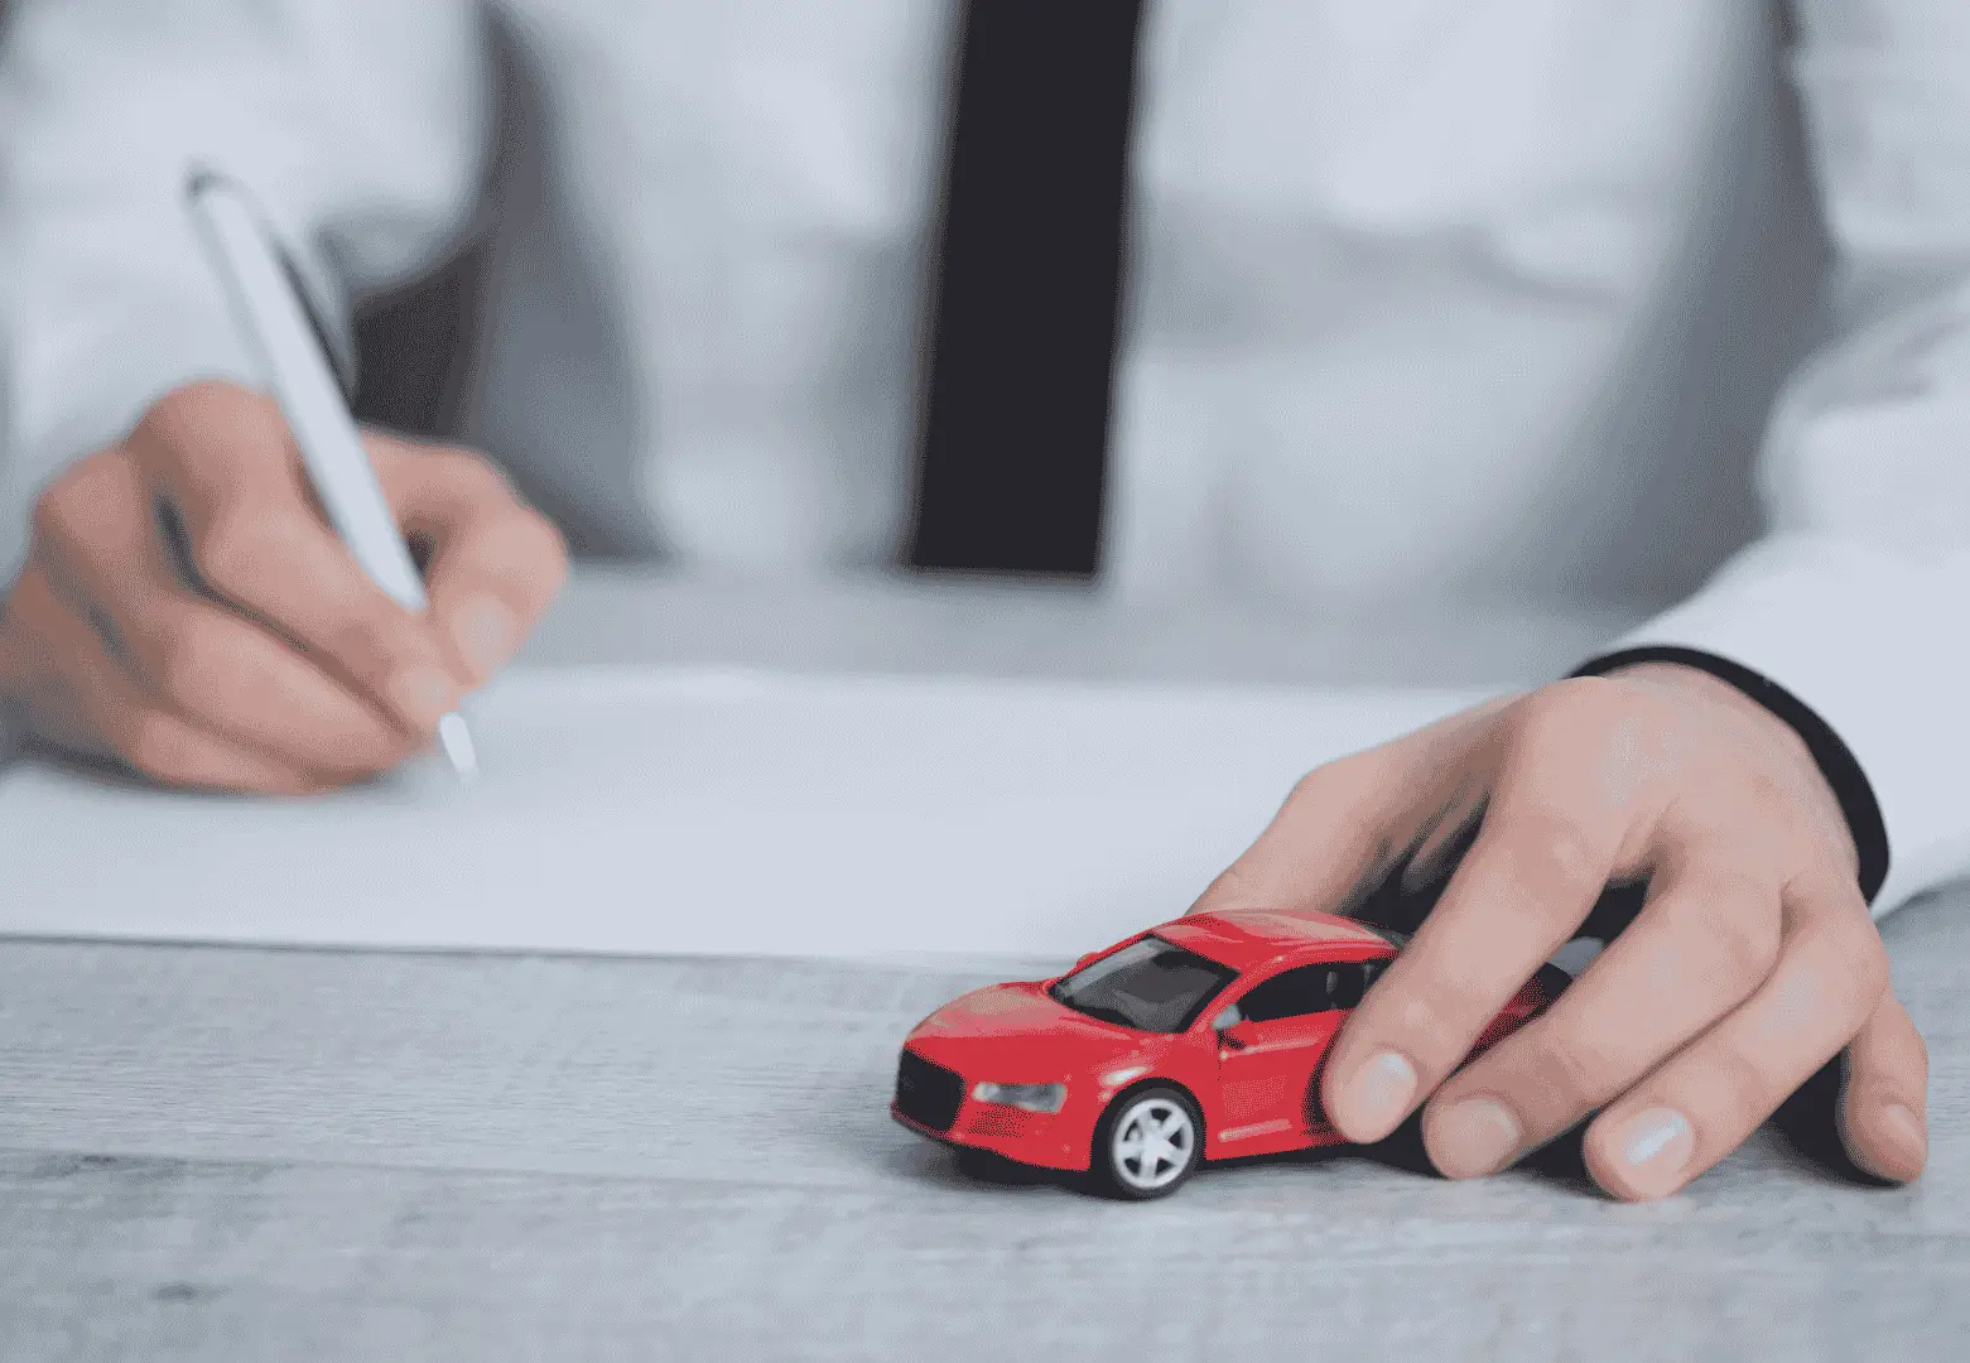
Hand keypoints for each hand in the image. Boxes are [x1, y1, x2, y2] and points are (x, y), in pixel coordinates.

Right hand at [0, 380, 567, 791]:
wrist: (253, 530)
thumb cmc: (356, 512)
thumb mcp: (454, 503)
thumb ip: (498, 556)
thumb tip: (467, 647)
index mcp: (205, 428)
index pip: (255, 544)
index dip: (353, 633)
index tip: (436, 692)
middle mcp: (103, 495)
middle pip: (202, 647)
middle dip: (335, 714)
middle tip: (418, 733)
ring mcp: (53, 582)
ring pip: (170, 716)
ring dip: (301, 753)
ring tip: (379, 739)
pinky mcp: (37, 658)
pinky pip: (146, 753)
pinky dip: (255, 771)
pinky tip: (316, 749)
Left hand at [1191, 666, 1927, 1198]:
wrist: (1679, 727)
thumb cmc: (1521, 773)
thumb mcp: (1390, 791)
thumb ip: (1293, 872)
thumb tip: (1195, 962)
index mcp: (1581, 749)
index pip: (1524, 875)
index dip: (1446, 992)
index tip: (1365, 1097)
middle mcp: (1708, 808)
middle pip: (1686, 937)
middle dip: (1573, 1057)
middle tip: (1465, 1148)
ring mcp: (1794, 873)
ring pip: (1801, 983)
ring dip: (1721, 1089)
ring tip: (1620, 1173)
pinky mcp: (1847, 931)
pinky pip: (1887, 1016)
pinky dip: (1882, 1089)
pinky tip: (1866, 1155)